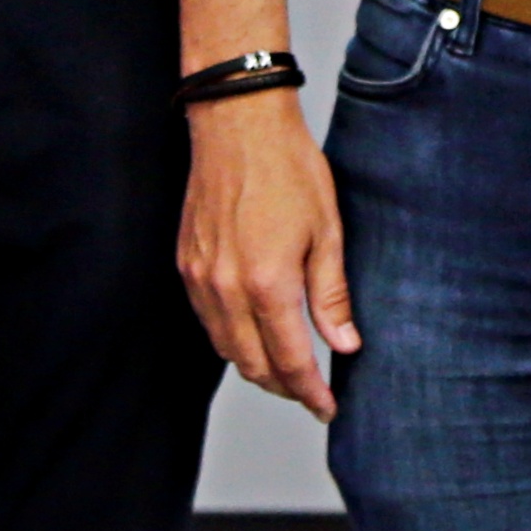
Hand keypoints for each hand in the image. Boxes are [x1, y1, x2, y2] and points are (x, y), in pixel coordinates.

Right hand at [178, 95, 355, 419]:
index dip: (310, 392)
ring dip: (255, 365)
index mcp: (266, 284)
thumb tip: (344, 344)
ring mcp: (201, 279)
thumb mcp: (327, 230)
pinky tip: (253, 329)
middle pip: (252, 365)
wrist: (236, 124)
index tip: (326, 407)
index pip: (289, 362)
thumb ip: (331, 294)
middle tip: (311, 390)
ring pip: (225, 348)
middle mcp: (226, 289)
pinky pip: (207, 320)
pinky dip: (231, 337)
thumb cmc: (286, 167)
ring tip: (286, 365)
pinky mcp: (186, 264)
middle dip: (283, 386)